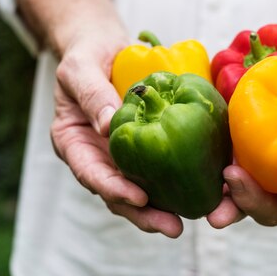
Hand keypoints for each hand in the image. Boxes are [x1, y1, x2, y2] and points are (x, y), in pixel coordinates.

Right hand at [50, 33, 184, 237]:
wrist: (104, 48)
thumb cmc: (87, 55)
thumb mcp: (81, 68)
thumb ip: (92, 94)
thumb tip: (108, 125)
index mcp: (74, 143)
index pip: (90, 173)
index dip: (113, 190)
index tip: (138, 199)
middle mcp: (97, 157)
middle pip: (117, 193)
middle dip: (144, 214)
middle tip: (172, 227)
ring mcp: (121, 155)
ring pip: (140, 189)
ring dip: (163, 208)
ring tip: (191, 220)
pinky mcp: (145, 147)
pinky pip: (160, 168)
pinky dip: (178, 182)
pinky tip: (202, 190)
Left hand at [207, 72, 276, 228]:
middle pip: (275, 208)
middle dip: (253, 203)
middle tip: (233, 181)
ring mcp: (263, 172)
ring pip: (245, 201)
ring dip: (228, 205)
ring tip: (212, 207)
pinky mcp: (241, 156)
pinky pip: (225, 174)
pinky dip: (210, 180)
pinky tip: (196, 179)